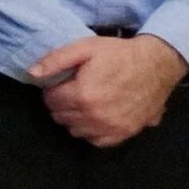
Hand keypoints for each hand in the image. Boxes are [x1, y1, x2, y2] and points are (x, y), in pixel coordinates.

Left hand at [32, 30, 187, 147]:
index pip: (50, 101)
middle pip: (60, 117)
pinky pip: (96, 141)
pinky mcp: (124, 134)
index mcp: (82, 95)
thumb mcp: (85, 48)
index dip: (54, 90)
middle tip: (75, 90)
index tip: (63, 82)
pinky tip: (96, 117)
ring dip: (75, 118)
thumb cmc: (119, 54)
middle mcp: (95, 116)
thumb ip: (56, 60)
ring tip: (86, 102)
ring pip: (75, 131)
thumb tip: (31, 74)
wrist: (157, 64)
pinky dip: (92, 131)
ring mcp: (110, 128)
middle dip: (62, 104)